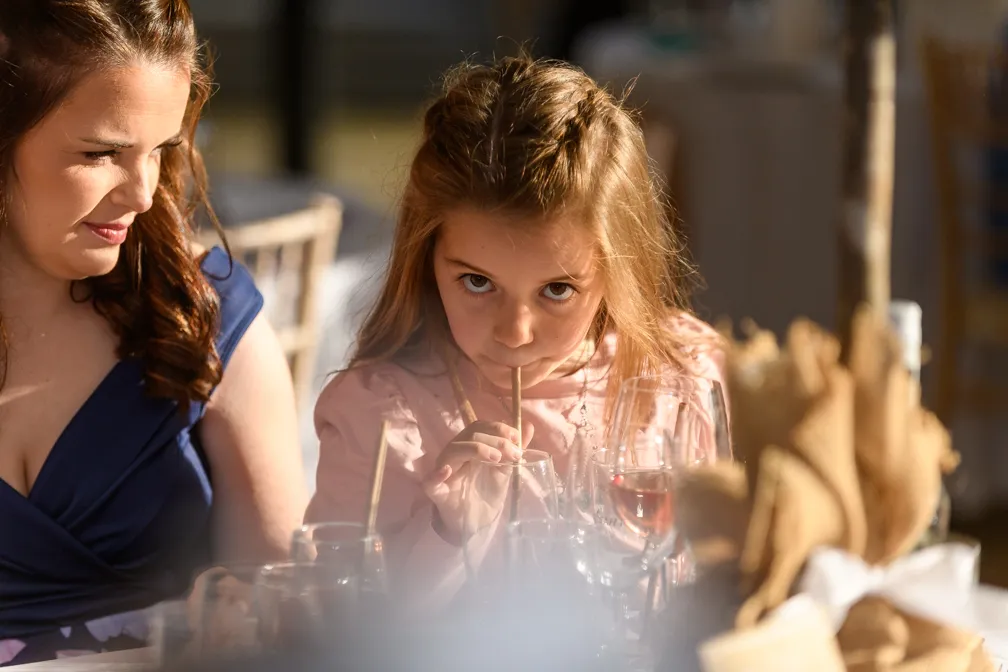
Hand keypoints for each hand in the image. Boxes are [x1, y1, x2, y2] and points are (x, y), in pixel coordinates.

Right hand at [422, 420, 534, 541]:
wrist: (477, 523)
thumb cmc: (486, 493)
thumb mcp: (504, 470)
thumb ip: (513, 450)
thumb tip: (529, 426)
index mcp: (469, 445)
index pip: (480, 427)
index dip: (498, 429)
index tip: (517, 438)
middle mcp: (454, 453)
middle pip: (470, 435)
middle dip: (495, 440)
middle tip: (513, 453)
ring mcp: (443, 470)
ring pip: (454, 450)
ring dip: (476, 449)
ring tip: (496, 459)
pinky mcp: (436, 491)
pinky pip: (430, 480)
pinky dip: (438, 474)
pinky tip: (447, 471)